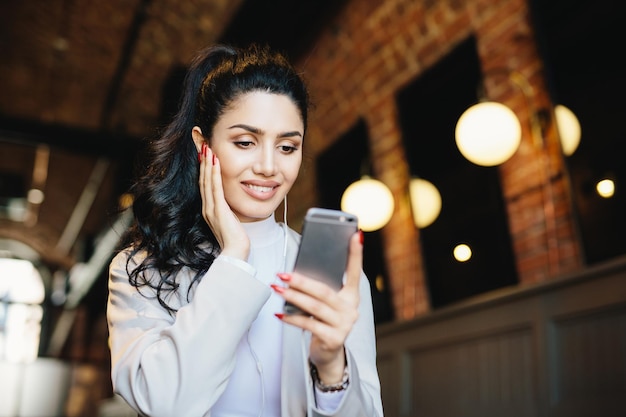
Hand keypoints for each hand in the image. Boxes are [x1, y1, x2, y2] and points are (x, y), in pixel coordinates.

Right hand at [198, 142, 249, 259]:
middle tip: (202, 145)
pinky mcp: (218, 209)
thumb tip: (229, 203)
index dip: (203, 169)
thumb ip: (227, 211)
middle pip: (202, 180)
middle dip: (202, 162)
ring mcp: (211, 208)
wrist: (235, 252)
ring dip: (207, 163)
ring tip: (207, 148)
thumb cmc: (235, 239)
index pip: (204, 185)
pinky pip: (215, 188)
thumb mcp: (229, 221)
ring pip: (207, 181)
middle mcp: (207, 208)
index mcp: (209, 210)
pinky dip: (214, 173)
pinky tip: (215, 162)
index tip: (204, 155)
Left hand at [274, 230, 362, 383]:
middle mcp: (351, 309)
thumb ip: (320, 289)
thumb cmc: (323, 320)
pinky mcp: (334, 339)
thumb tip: (296, 273)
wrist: (328, 353)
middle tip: (283, 273)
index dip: (356, 253)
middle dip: (301, 281)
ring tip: (277, 289)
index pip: (355, 271)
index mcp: (351, 295)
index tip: (357, 234)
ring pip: (314, 307)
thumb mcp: (326, 303)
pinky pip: (309, 325)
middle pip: (324, 291)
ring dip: (292, 297)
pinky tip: (279, 314)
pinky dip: (292, 318)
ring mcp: (344, 325)